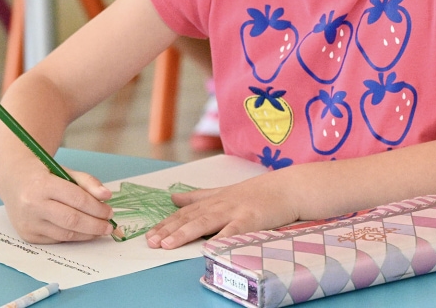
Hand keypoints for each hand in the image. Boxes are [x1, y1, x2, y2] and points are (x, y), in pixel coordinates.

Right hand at [0, 164, 116, 243]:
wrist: (14, 182)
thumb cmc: (44, 175)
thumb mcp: (66, 171)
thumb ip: (88, 182)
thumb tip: (107, 196)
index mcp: (42, 185)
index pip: (77, 199)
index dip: (97, 208)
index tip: (110, 212)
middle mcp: (32, 205)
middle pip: (72, 220)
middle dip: (95, 225)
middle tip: (109, 226)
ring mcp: (28, 222)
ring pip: (65, 234)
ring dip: (87, 234)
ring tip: (100, 230)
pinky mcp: (28, 235)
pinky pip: (56, 239)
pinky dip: (73, 237)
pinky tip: (84, 233)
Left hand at [145, 174, 299, 248]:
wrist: (287, 188)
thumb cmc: (258, 193)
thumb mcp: (224, 192)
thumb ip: (198, 196)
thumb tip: (173, 197)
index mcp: (213, 200)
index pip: (184, 213)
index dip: (166, 224)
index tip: (149, 235)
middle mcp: (220, 204)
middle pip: (190, 218)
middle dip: (168, 230)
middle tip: (151, 242)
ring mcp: (235, 211)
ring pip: (205, 222)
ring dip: (185, 233)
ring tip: (168, 244)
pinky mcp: (250, 219)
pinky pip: (233, 231)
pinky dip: (220, 238)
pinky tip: (208, 247)